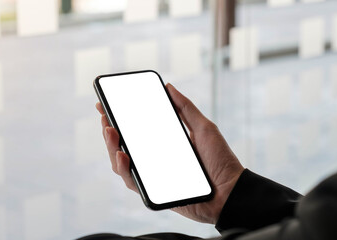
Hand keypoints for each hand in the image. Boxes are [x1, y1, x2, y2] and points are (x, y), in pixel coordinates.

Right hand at [95, 83, 243, 223]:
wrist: (231, 190)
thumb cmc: (221, 160)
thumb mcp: (204, 127)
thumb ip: (185, 108)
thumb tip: (168, 87)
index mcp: (163, 143)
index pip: (135, 130)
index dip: (117, 118)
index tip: (105, 104)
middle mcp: (154, 159)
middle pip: (123, 145)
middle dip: (109, 129)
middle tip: (105, 115)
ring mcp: (152, 175)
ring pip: (121, 162)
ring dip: (111, 146)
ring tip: (110, 131)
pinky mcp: (153, 192)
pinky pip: (132, 181)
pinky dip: (123, 168)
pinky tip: (122, 155)